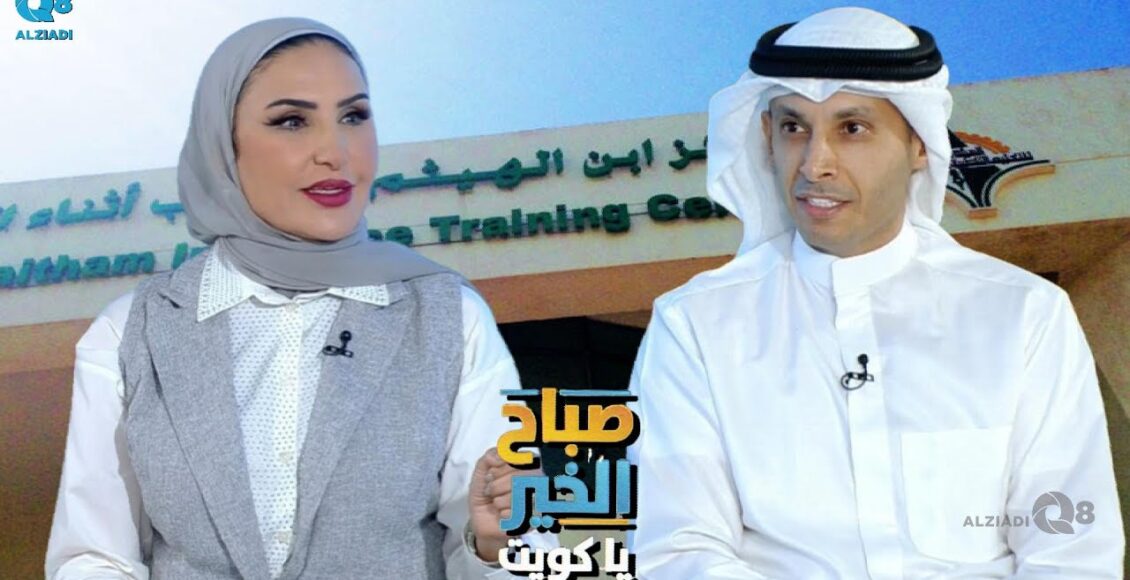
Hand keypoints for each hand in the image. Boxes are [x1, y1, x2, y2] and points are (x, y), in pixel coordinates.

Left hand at [468, 447, 539, 561]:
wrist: (483, 520)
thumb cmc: (486, 493)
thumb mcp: (482, 471)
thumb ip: (489, 456)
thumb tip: (496, 458)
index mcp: (528, 463)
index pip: (517, 460)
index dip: (499, 469)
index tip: (490, 475)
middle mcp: (537, 479)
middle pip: (518, 477)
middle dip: (496, 485)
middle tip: (490, 490)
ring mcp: (538, 498)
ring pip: (518, 495)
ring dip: (498, 501)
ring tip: (496, 503)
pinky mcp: (535, 517)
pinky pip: (518, 512)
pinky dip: (504, 513)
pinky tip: (503, 514)